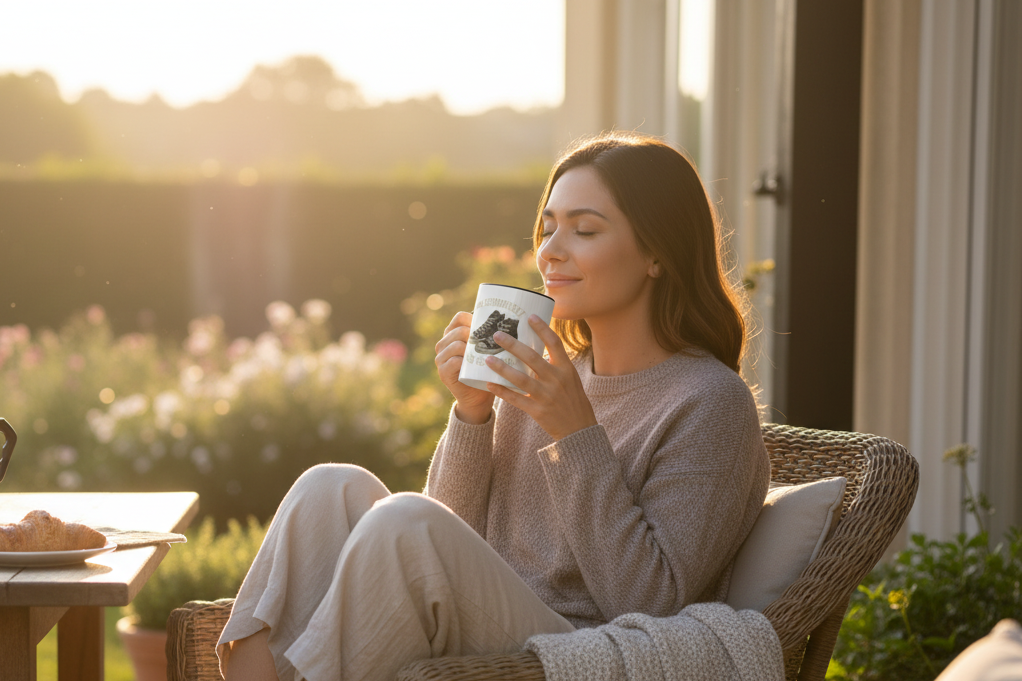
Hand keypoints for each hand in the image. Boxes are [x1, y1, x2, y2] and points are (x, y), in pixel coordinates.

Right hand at [434, 311, 494, 423]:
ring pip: (456, 344)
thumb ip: (490, 336)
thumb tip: (514, 320)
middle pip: (459, 330)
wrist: (478, 397)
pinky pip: (453, 361)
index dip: (474, 319)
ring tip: (486, 355)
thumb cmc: (485, 370)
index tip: (490, 327)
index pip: (460, 317)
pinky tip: (476, 366)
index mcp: (453, 334)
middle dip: (477, 335)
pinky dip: (465, 362)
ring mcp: (441, 358)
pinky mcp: (443, 372)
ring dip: (473, 349)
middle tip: (492, 343)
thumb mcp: (487, 350)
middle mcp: (444, 344)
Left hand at [483, 315, 596, 440]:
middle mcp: (556, 380)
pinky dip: (502, 391)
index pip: (555, 343)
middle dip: (512, 344)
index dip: (542, 328)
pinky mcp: (537, 411)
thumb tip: (536, 347)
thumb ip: (555, 365)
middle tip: (497, 334)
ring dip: (502, 368)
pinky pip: (516, 399)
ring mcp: (546, 396)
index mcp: (566, 369)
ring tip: (487, 359)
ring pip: (520, 379)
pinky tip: (489, 384)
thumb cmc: (573, 400)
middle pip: (532, 357)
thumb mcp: (570, 379)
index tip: (529, 316)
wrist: (579, 429)